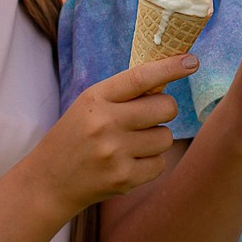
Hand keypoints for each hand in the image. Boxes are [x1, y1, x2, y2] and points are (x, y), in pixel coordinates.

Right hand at [27, 54, 190, 217]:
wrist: (50, 181)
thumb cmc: (77, 135)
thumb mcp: (90, 105)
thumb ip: (124, 93)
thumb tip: (168, 77)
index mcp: (96, 98)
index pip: (141, 77)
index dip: (170, 67)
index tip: (192, 61)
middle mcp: (105, 123)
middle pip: (165, 107)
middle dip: (164, 109)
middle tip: (148, 116)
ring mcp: (115, 153)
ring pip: (166, 137)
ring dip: (156, 139)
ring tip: (131, 144)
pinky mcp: (124, 179)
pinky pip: (160, 163)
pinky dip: (151, 162)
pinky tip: (129, 162)